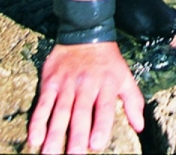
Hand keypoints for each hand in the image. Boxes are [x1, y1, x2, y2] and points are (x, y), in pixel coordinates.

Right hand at [27, 42, 143, 154]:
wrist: (85, 33)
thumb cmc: (108, 62)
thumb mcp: (125, 77)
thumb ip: (133, 102)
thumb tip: (140, 126)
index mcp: (107, 84)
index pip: (104, 107)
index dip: (101, 125)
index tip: (97, 144)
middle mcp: (87, 84)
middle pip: (80, 112)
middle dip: (77, 135)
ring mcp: (67, 83)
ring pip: (60, 111)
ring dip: (54, 133)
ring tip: (50, 153)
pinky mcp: (51, 82)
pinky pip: (43, 103)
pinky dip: (38, 120)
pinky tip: (35, 138)